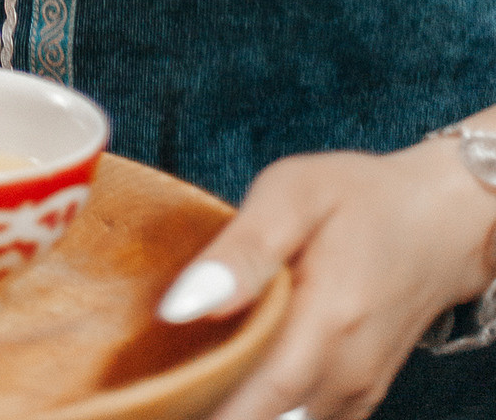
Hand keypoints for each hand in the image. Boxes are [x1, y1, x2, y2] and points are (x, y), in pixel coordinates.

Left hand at [159, 140, 495, 419]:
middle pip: (258, 418)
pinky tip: (236, 358)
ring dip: (231, 398)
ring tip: (196, 352)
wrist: (436, 223)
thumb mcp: (293, 193)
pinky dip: (261, 400)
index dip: (194, 403)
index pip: (251, 404)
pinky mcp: (355, 401)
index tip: (153, 383)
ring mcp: (354, 396)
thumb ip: (242, 249)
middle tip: (165, 360)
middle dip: (204, 399)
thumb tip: (182, 305)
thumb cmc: (359, 198)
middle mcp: (345, 376)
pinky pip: (299, 417)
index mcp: (327, 322)